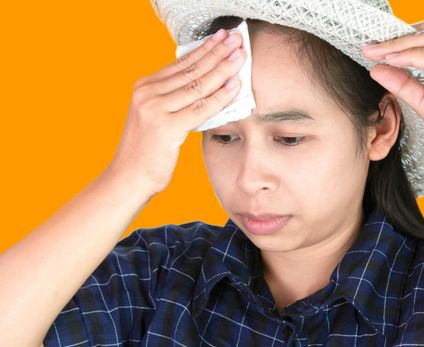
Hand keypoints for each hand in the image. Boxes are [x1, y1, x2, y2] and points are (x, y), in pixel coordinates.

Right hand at [107, 29, 244, 195]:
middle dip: (217, 53)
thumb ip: (173, 98)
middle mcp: (147, 93)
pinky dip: (220, 97)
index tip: (223, 38)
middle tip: (236, 40)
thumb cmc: (147, 150)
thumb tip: (205, 83)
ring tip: (240, 57)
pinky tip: (234, 86)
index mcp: (144, 87)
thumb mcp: (155, 115)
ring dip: (222, 70)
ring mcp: (155, 109)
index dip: (205, 49)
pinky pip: (201, 108)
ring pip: (197, 85)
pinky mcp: (165, 127)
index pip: (181, 63)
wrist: (129, 177)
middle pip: (191, 69)